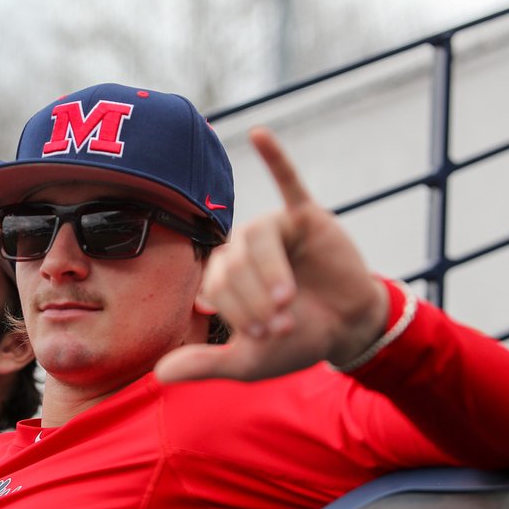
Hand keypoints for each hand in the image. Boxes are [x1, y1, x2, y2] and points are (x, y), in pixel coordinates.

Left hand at [155, 128, 388, 382]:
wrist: (350, 329)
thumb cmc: (297, 342)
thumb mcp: (249, 362)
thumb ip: (205, 364)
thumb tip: (158, 375)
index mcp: (224, 276)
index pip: (217, 285)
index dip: (239, 313)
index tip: (267, 340)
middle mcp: (242, 247)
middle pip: (234, 262)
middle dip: (256, 301)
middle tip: (283, 326)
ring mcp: (274, 229)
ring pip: (258, 239)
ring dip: (271, 273)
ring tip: (288, 301)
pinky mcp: (306, 217)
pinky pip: (288, 182)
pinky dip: (275, 159)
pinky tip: (259, 134)